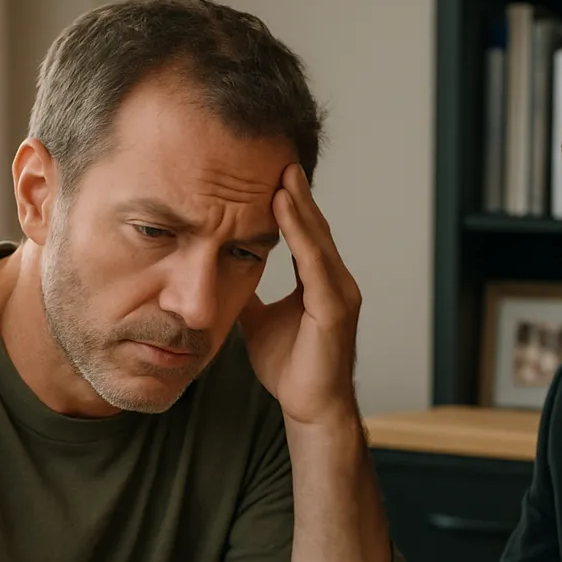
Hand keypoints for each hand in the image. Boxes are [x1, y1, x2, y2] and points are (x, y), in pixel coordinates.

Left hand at [238, 163, 361, 427]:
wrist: (309, 407)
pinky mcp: (335, 310)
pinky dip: (300, 234)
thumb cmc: (290, 369)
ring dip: (299, 205)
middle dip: (296, 192)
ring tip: (281, 172)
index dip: (287, 204)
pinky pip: (315, 264)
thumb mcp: (258, 322)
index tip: (266, 172)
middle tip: (277, 154)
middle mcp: (334, 283)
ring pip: (317, 240)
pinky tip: (284, 209)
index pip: (303, 234)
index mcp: (319, 284)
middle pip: (313, 228)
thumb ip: (248, 295)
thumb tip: (223, 274)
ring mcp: (338, 295)